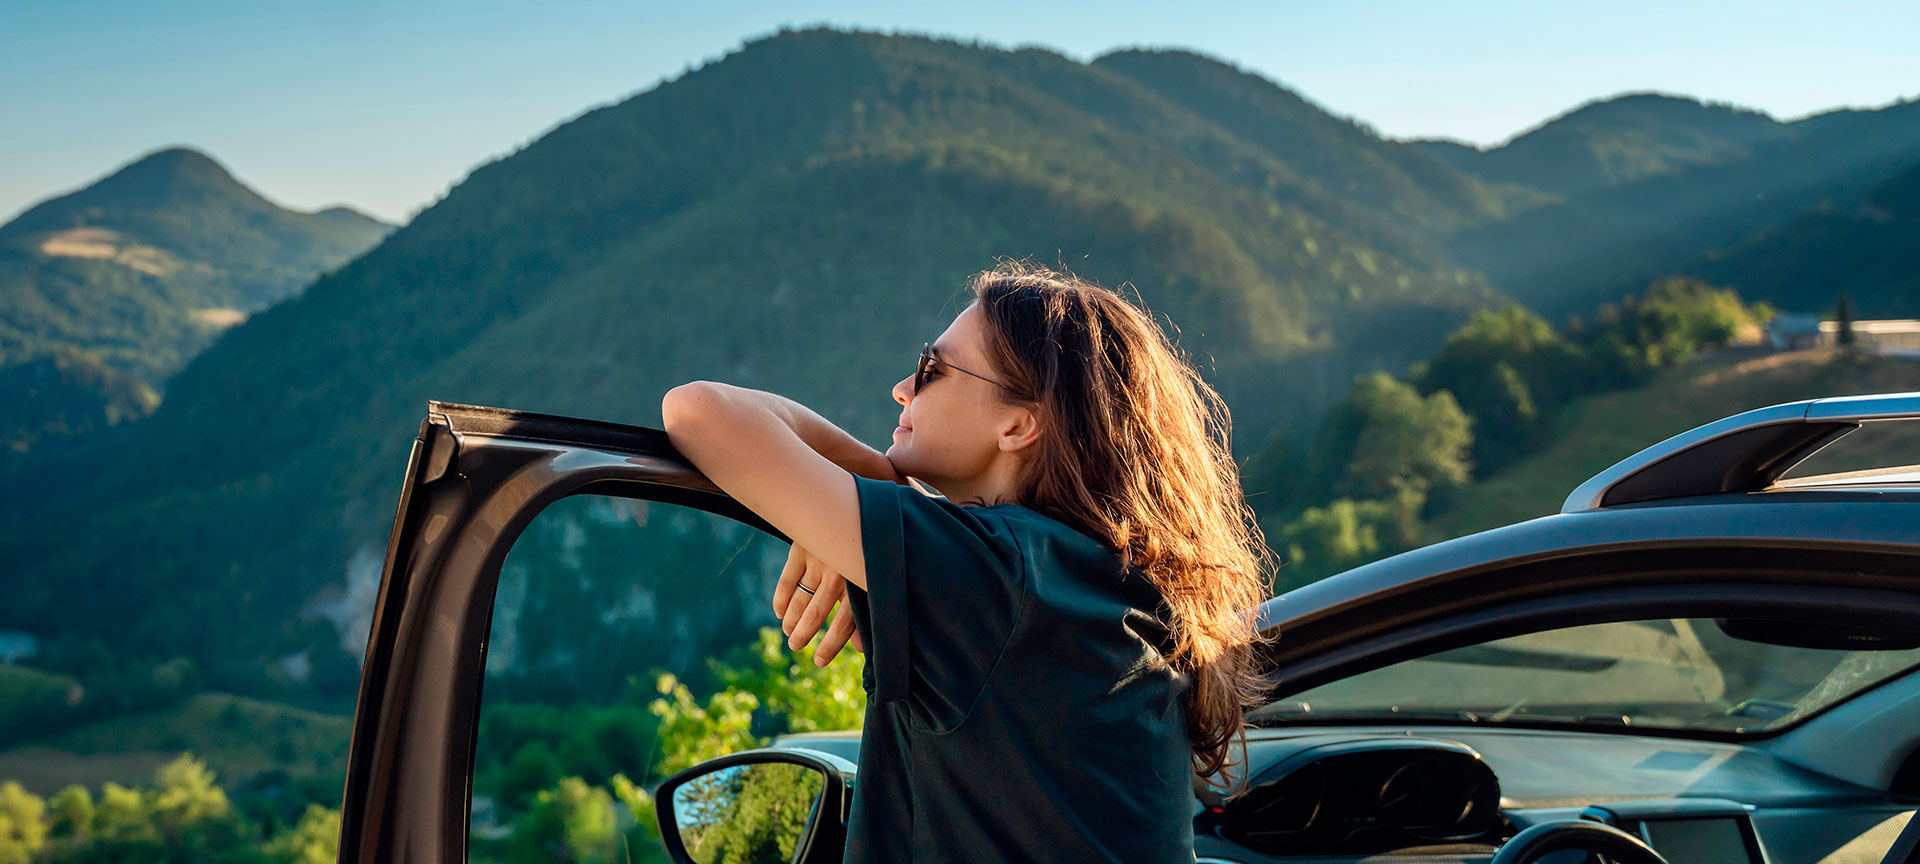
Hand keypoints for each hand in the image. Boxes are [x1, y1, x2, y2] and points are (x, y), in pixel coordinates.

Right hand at [772, 541, 863, 665]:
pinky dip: (781, 598)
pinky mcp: (802, 548)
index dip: (830, 646)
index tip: (819, 661)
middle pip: (817, 613)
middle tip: (796, 647)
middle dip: (804, 634)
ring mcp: (818, 560)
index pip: (844, 623)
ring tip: (789, 632)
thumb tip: (860, 648)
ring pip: (801, 599)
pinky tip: (780, 612)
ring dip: (792, 620)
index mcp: (860, 582)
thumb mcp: (871, 579)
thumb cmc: (866, 550)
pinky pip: (787, 579)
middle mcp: (838, 573)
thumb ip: (867, 612)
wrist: (849, 508)